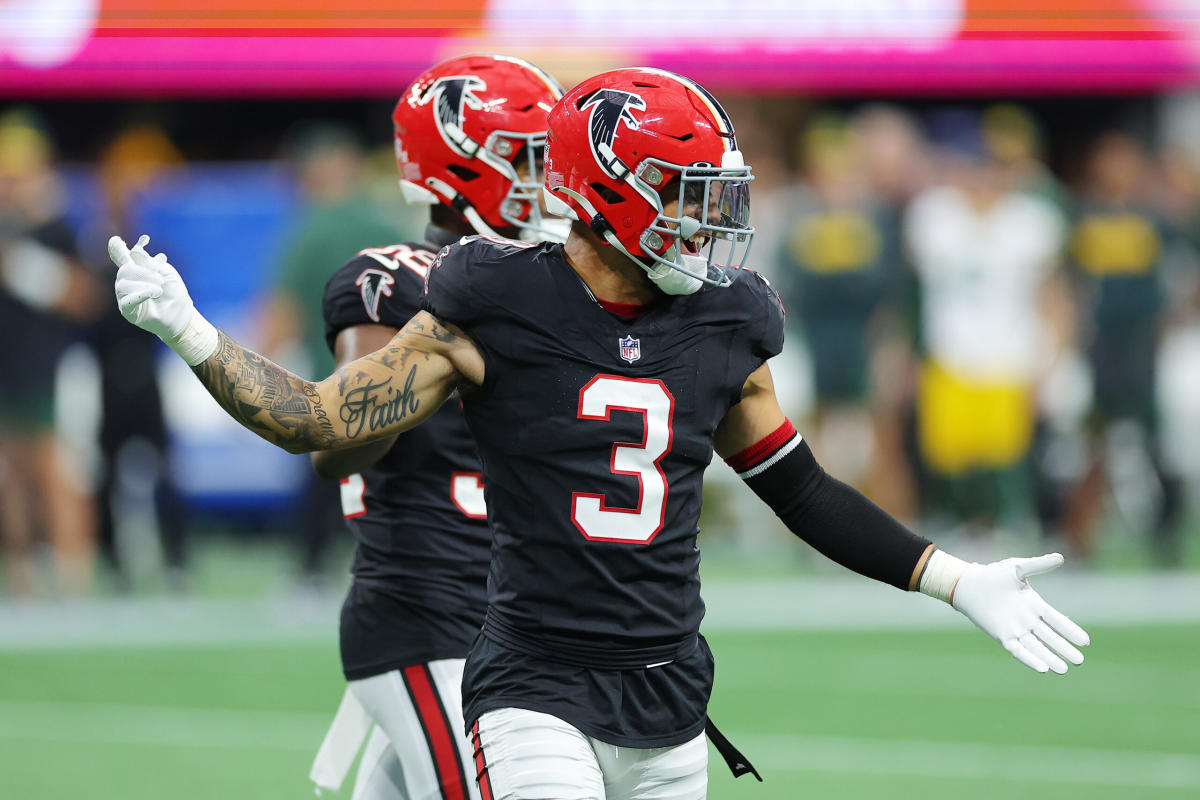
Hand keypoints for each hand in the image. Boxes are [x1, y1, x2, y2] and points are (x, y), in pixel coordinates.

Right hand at [109, 234, 194, 341]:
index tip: (115, 240)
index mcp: (136, 269)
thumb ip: (149, 262)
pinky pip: (126, 301)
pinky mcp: (127, 310)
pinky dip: (138, 295)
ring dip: (144, 284)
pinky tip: (149, 293)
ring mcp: (125, 295)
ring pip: (124, 284)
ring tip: (160, 290)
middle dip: (143, 272)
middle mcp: (127, 281)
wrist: (181, 313)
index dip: (117, 249)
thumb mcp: (165, 272)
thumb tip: (133, 251)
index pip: (122, 257)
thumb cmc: (174, 291)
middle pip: (125, 270)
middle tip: (161, 279)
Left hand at [952, 553, 1089, 673]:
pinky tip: (1042, 669)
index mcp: (1035, 605)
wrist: (970, 584)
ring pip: (1037, 647)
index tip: (1086, 642)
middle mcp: (1028, 620)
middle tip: (1080, 661)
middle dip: (1064, 649)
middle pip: (1051, 638)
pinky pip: (1018, 650)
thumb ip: (1038, 565)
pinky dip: (1029, 659)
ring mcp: (1016, 629)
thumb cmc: (994, 574)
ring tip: (1064, 670)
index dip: (1071, 631)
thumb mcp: (1017, 568)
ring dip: (1050, 658)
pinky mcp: (1002, 636)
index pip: (1058, 621)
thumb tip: (1060, 558)